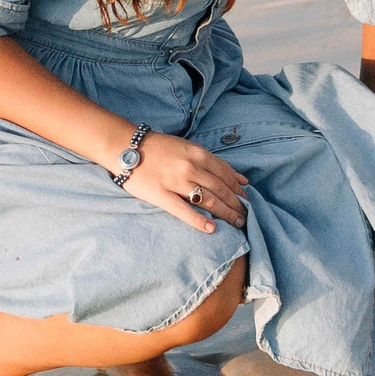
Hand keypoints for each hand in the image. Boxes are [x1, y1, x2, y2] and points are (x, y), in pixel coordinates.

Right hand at [118, 131, 248, 233]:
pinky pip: (184, 210)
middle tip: (246, 216)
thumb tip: (239, 178)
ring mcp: (176, 181)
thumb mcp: (188, 147)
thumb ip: (211, 161)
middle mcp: (190, 166)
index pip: (225, 174)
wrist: (127, 147)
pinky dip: (199, 221)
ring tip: (236, 223)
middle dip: (236, 204)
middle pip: (221, 189)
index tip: (247, 199)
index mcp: (197, 153)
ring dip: (226, 213)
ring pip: (209, 200)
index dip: (238, 189)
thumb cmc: (158, 148)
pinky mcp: (161, 195)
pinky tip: (211, 228)